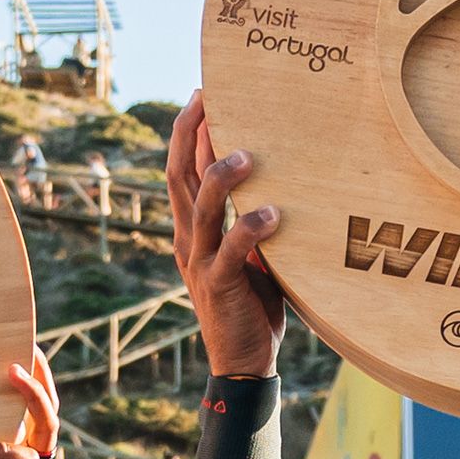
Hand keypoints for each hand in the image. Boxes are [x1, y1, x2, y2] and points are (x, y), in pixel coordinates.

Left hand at [0, 349, 65, 458]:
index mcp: (18, 456)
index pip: (30, 409)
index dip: (28, 379)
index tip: (12, 346)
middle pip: (47, 406)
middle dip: (39, 373)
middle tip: (24, 341)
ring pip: (46, 425)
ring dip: (31, 397)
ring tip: (13, 372)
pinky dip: (2, 451)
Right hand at [165, 94, 286, 376]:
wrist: (243, 363)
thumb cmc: (254, 305)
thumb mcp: (254, 255)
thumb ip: (255, 222)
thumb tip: (280, 184)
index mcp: (191, 229)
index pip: (182, 169)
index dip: (187, 131)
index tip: (202, 95)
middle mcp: (187, 239)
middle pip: (179, 175)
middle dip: (190, 134)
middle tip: (208, 99)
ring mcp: (199, 262)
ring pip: (201, 207)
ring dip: (222, 176)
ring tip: (248, 155)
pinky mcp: (219, 285)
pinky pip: (230, 250)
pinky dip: (250, 228)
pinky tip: (274, 214)